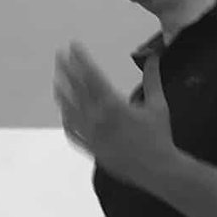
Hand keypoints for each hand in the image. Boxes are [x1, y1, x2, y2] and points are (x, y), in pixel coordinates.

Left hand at [54, 42, 178, 188]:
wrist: (158, 170)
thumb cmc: (159, 136)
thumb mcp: (157, 105)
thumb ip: (152, 79)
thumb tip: (153, 56)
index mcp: (113, 105)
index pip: (91, 75)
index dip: (81, 59)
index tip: (73, 46)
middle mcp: (97, 118)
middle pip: (75, 88)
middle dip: (66, 69)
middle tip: (59, 55)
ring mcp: (91, 135)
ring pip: (69, 109)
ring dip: (62, 92)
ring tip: (56, 80)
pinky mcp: (90, 148)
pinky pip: (72, 131)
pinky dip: (66, 119)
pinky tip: (64, 111)